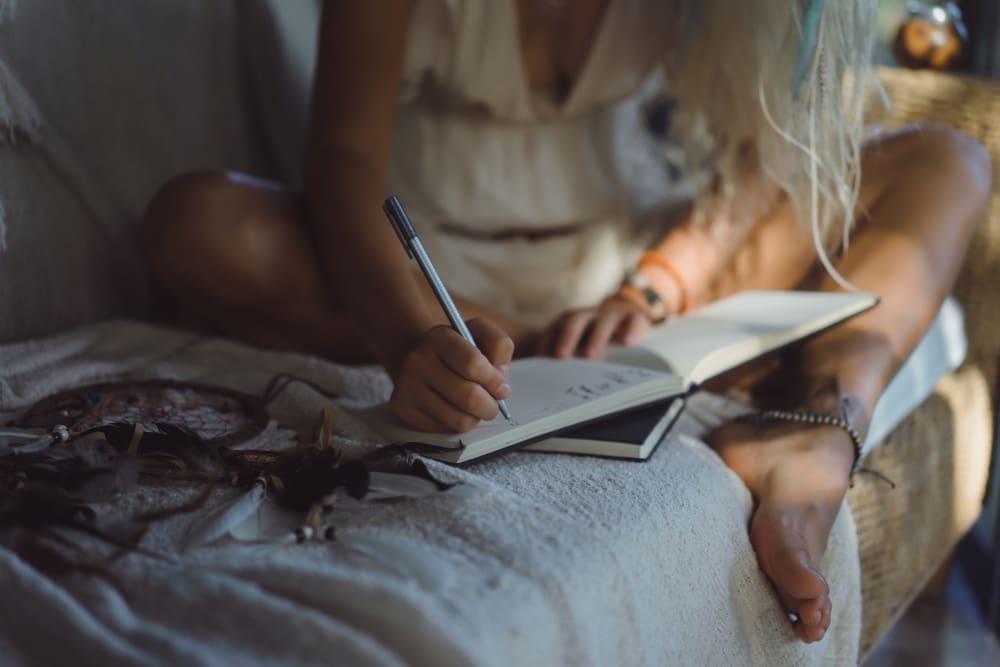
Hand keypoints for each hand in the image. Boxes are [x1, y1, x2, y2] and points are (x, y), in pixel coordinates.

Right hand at [389, 318, 513, 432]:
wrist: (416, 357)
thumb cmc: (455, 349)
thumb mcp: (479, 334)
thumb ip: (499, 345)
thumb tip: (501, 379)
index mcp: (439, 337)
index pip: (473, 364)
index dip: (494, 381)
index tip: (502, 387)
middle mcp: (418, 360)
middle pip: (468, 397)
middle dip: (490, 405)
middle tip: (493, 403)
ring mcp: (407, 386)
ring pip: (459, 419)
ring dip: (475, 417)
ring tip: (474, 406)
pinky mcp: (403, 409)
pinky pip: (444, 429)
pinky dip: (457, 423)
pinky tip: (454, 409)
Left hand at [535, 294, 654, 359]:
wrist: (625, 314)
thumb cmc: (594, 338)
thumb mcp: (578, 345)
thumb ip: (565, 359)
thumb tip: (546, 386)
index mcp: (569, 323)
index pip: (553, 331)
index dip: (545, 344)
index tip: (538, 361)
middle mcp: (588, 316)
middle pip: (574, 321)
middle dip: (567, 338)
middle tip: (561, 357)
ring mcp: (612, 315)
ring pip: (603, 322)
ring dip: (595, 338)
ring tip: (591, 357)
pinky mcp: (635, 317)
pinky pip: (633, 321)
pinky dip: (630, 330)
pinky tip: (626, 344)